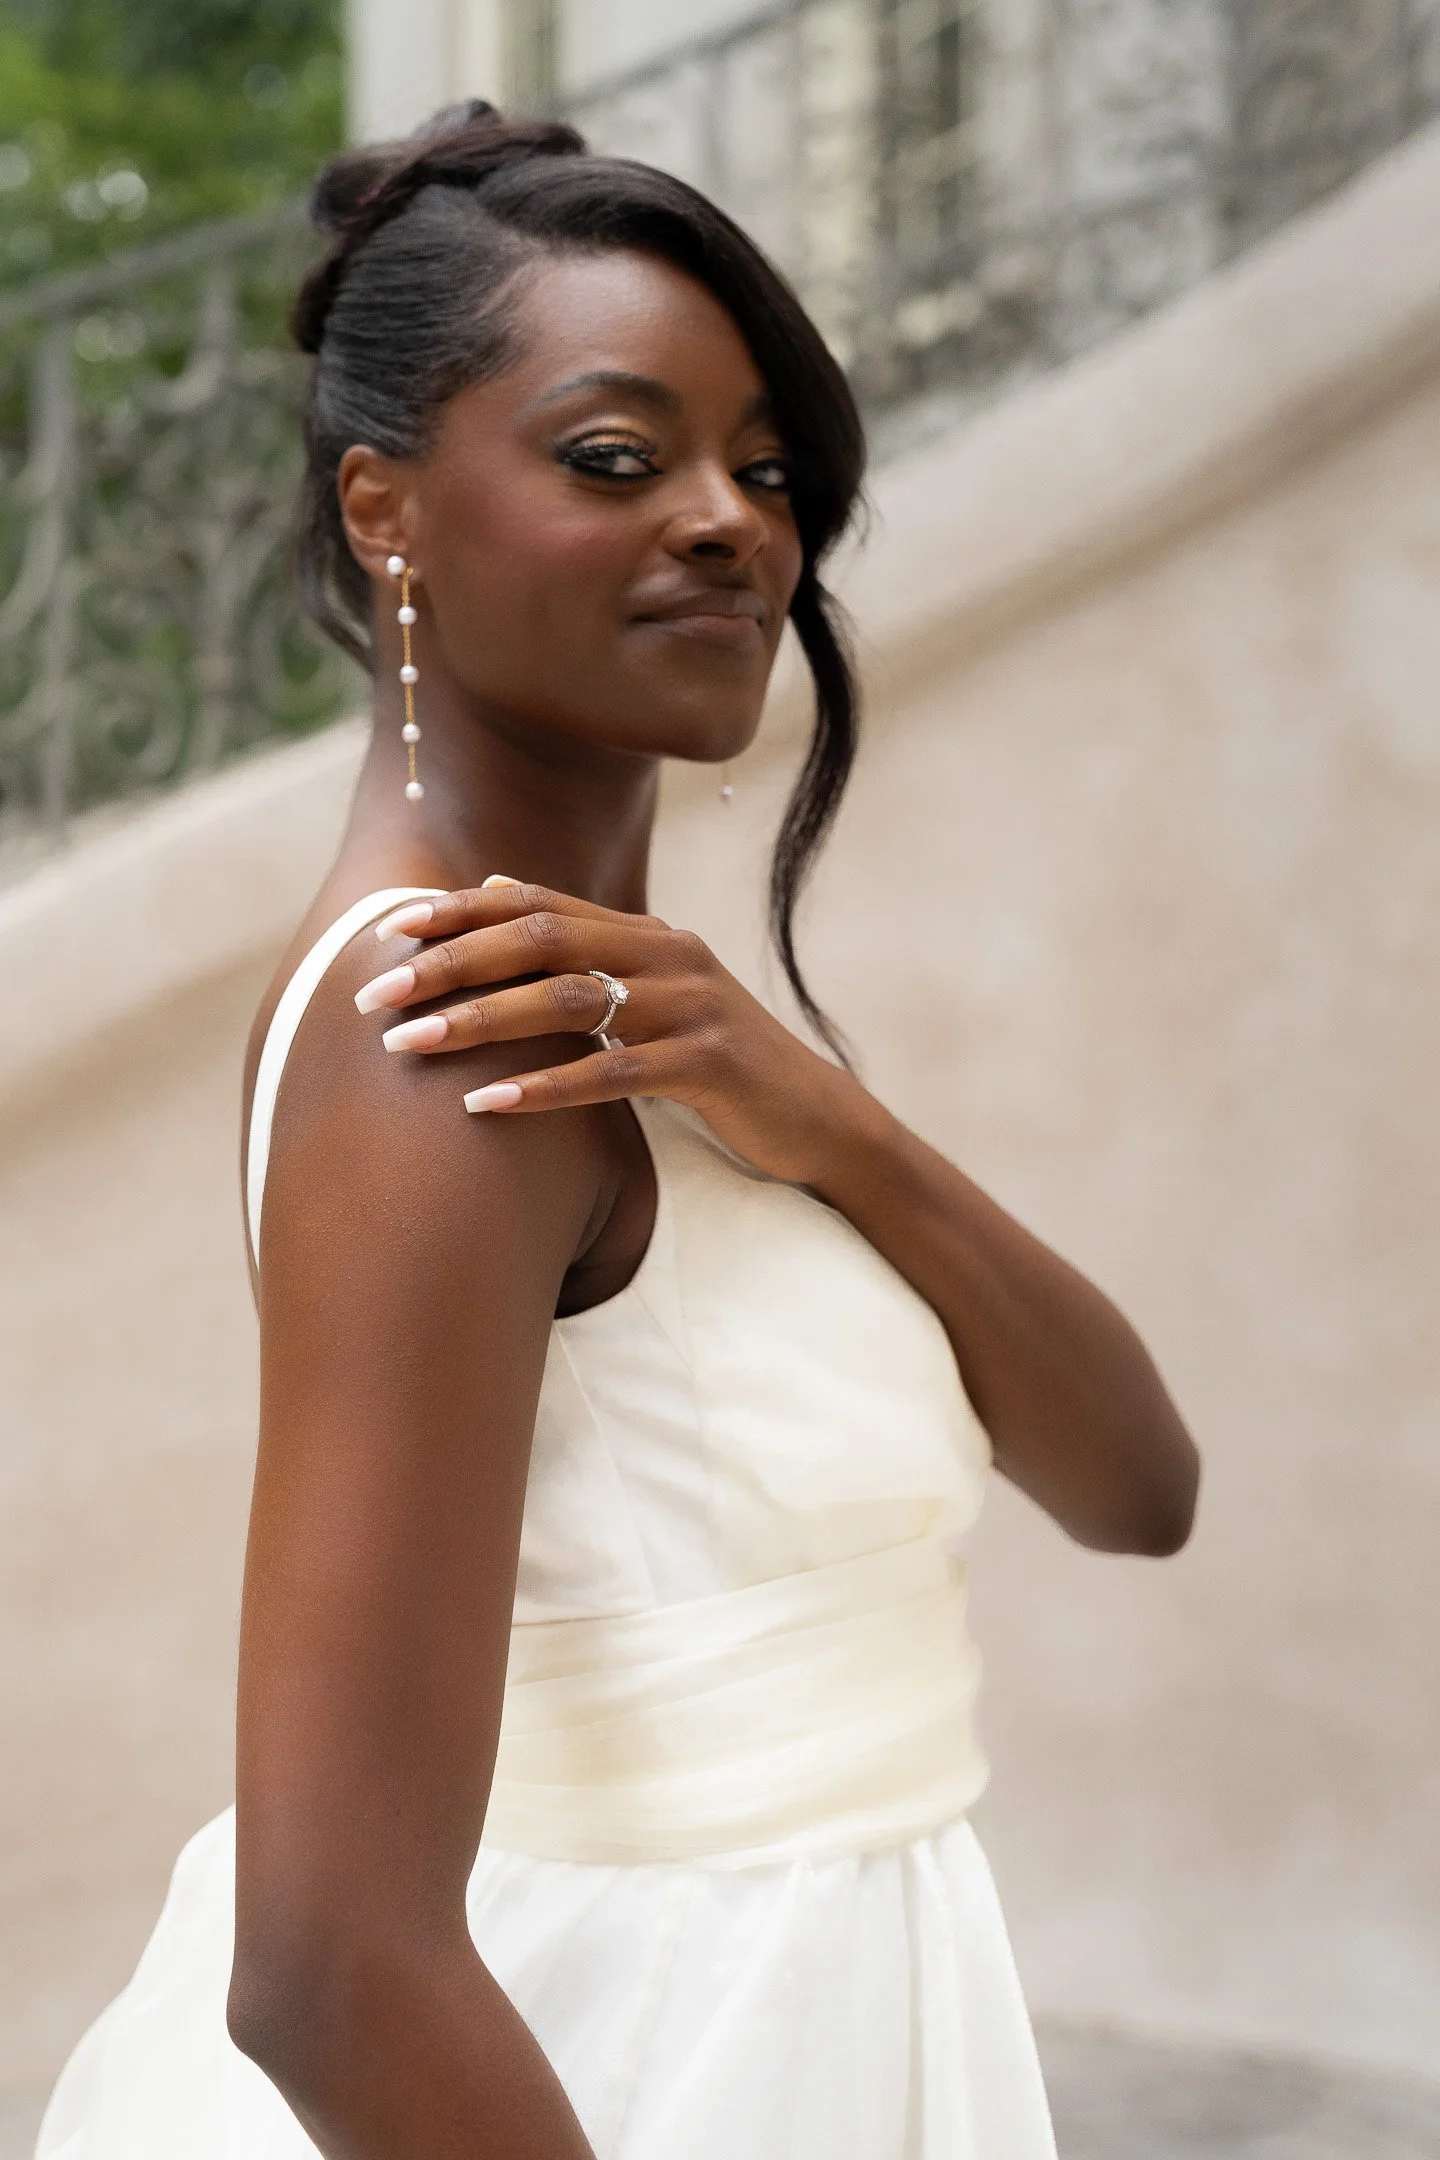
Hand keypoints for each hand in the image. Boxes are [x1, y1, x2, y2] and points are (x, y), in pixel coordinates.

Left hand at [352, 880, 857, 1187]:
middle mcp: (668, 954)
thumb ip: (583, 946)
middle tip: (378, 994)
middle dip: (451, 965)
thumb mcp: (651, 992)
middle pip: (541, 943)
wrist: (811, 1115)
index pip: (539, 905)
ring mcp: (691, 1007)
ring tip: (409, 1047)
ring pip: (566, 1002)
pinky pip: (611, 1074)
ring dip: (478, 1022)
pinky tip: (486, 1106)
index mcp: (648, 933)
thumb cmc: (713, 1061)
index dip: (462, 912)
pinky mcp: (707, 1064)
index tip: (394, 931)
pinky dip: (543, 1088)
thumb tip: (492, 889)